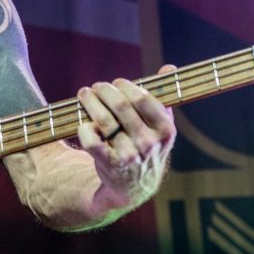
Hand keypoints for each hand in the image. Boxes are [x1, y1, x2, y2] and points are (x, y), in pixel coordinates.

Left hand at [75, 65, 176, 208]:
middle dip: (104, 90)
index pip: (143, 98)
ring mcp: (129, 155)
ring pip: (103, 120)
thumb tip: (169, 67)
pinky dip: (84, 127)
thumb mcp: (160, 126)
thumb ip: (163, 97)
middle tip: (97, 87)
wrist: (134, 186)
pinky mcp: (109, 164)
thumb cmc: (146, 147)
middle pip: (120, 105)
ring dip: (90, 102)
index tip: (117, 83)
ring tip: (84, 94)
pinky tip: (84, 122)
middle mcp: (149, 143)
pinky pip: (91, 140)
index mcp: (165, 130)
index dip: (126, 86)